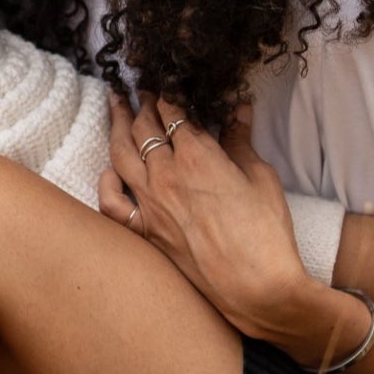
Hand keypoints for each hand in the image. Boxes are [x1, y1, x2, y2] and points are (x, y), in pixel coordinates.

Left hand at [96, 94, 316, 343]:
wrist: (258, 289)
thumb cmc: (267, 234)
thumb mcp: (261, 178)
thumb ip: (241, 141)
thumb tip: (239, 110)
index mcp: (197, 156)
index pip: (173, 111)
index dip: (168, 93)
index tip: (166, 83)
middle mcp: (166, 175)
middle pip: (143, 127)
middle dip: (141, 103)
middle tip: (140, 90)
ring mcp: (151, 205)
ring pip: (121, 155)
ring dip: (115, 126)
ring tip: (114, 106)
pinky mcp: (147, 234)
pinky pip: (113, 206)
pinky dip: (105, 185)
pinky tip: (108, 171)